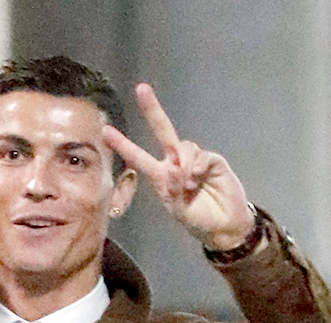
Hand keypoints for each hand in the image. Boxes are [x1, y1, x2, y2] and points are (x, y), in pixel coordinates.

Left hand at [101, 84, 254, 252]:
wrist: (224, 226)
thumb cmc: (198, 220)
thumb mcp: (179, 211)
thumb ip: (172, 191)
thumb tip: (175, 167)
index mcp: (162, 176)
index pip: (139, 157)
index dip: (124, 145)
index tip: (106, 130)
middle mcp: (176, 162)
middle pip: (163, 130)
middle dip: (152, 110)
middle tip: (141, 89)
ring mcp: (194, 159)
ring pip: (183, 146)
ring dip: (184, 165)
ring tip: (189, 185)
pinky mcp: (212, 160)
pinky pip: (200, 155)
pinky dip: (197, 166)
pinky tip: (197, 179)